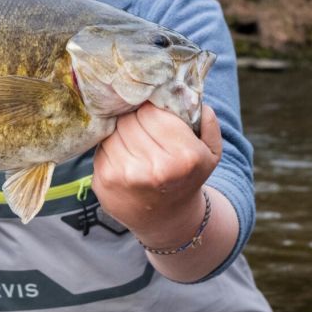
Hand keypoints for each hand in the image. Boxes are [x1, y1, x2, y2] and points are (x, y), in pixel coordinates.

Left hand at [92, 103, 222, 245]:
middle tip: (142, 126)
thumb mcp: (210, 152)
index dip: (150, 108)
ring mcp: (125, 176)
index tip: (153, 113)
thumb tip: (186, 91)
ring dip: (120, 131)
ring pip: (112, 130)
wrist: (168, 221)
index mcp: (183, 156)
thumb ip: (207, 120)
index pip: (150, 110)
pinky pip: (100, 146)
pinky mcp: (103, 182)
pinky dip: (110, 146)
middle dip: (134, 117)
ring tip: (134, 141)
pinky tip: (123, 156)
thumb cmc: (188, 178)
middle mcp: (154, 168)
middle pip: (129, 119)